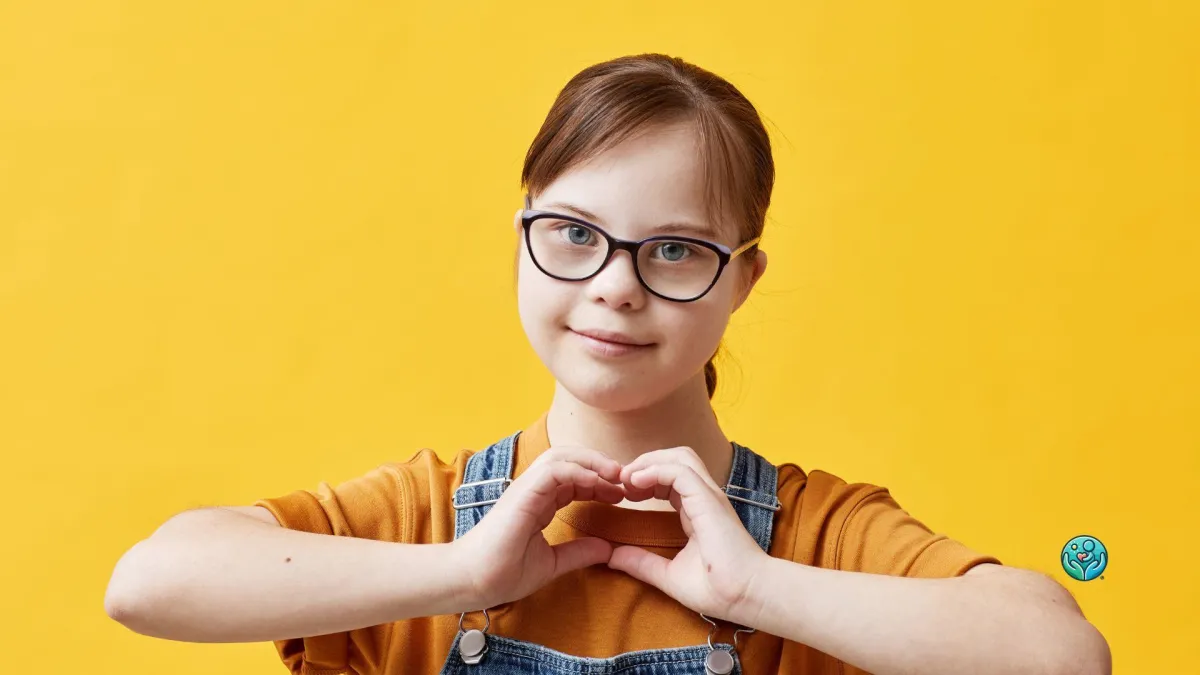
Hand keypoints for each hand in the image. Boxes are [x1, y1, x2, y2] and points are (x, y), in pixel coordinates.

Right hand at [451, 447, 624, 609]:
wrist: (472, 581)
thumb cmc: (503, 573)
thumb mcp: (551, 563)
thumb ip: (578, 553)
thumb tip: (607, 549)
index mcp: (538, 503)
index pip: (573, 480)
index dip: (598, 482)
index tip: (620, 495)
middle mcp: (533, 490)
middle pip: (570, 460)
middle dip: (599, 465)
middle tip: (624, 480)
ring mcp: (526, 488)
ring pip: (562, 456)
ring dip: (591, 461)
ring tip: (615, 474)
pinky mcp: (522, 492)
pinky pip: (553, 470)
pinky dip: (577, 471)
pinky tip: (596, 481)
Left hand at [607, 447, 770, 624]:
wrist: (746, 597)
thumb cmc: (718, 589)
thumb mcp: (669, 575)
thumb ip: (641, 563)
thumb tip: (611, 557)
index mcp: (697, 510)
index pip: (671, 477)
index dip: (645, 478)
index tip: (624, 494)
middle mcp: (704, 497)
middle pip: (675, 458)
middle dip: (645, 463)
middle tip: (621, 482)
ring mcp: (709, 496)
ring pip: (680, 457)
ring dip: (649, 462)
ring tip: (627, 480)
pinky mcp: (709, 501)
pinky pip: (680, 471)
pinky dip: (655, 470)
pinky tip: (636, 483)